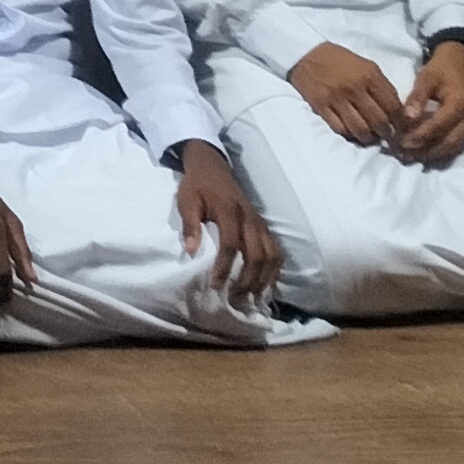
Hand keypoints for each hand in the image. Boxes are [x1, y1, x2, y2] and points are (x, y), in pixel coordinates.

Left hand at [170, 139, 276, 296]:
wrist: (213, 166)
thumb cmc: (197, 186)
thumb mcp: (187, 200)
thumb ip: (190, 224)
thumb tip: (190, 251)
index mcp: (229, 212)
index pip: (231, 244)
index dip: (225, 267)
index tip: (215, 285)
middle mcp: (250, 219)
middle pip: (257, 254)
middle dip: (248, 279)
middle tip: (235, 297)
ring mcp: (260, 223)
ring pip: (271, 255)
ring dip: (264, 278)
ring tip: (252, 296)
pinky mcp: (264, 226)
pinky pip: (277, 250)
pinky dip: (275, 269)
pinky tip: (267, 284)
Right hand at [289, 42, 405, 146]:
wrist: (307, 54)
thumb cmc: (340, 59)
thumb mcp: (366, 65)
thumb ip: (381, 85)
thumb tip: (396, 109)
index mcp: (370, 76)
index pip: (393, 106)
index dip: (400, 121)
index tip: (400, 127)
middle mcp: (355, 88)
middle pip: (379, 121)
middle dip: (386, 133)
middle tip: (386, 135)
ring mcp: (337, 98)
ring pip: (360, 129)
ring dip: (368, 137)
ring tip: (370, 137)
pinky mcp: (321, 106)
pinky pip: (340, 128)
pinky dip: (348, 134)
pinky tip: (351, 132)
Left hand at [396, 39, 463, 164]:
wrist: (461, 63)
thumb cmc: (441, 69)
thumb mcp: (426, 77)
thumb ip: (417, 97)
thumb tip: (408, 118)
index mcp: (461, 103)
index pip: (439, 126)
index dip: (420, 136)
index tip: (401, 143)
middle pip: (448, 142)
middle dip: (425, 150)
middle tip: (403, 154)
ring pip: (452, 147)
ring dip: (432, 154)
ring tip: (410, 156)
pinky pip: (456, 145)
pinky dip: (439, 151)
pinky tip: (423, 152)